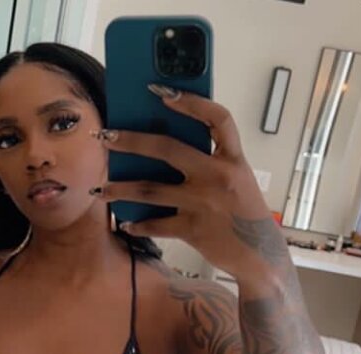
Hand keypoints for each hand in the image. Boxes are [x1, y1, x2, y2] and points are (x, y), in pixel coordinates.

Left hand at [91, 89, 289, 281]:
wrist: (260, 254)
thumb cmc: (243, 212)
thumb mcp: (237, 179)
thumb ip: (211, 162)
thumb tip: (164, 150)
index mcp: (232, 158)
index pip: (217, 118)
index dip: (191, 102)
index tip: (161, 92)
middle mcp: (218, 176)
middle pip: (167, 149)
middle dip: (131, 141)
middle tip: (105, 137)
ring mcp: (203, 203)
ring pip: (150, 190)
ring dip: (120, 189)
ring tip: (100, 189)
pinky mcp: (193, 230)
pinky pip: (156, 224)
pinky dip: (138, 225)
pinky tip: (125, 224)